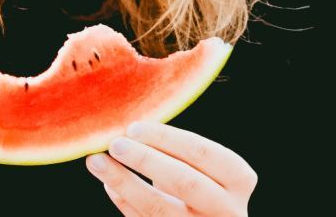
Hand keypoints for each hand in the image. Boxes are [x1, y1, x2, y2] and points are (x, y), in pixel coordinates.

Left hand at [85, 122, 257, 215]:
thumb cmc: (208, 190)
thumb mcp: (207, 171)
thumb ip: (179, 153)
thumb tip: (131, 130)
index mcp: (239, 180)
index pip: (203, 153)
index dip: (166, 138)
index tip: (134, 127)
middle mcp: (228, 209)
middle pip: (184, 181)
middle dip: (145, 159)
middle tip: (115, 143)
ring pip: (158, 207)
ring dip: (123, 181)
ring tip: (96, 162)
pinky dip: (125, 202)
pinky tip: (109, 185)